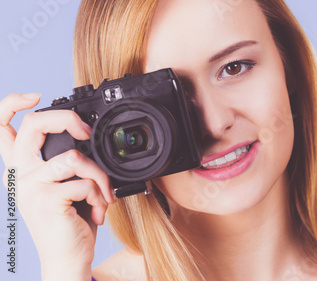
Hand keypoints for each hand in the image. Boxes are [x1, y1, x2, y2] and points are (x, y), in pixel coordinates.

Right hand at [0, 93, 115, 279]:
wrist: (67, 257)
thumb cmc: (69, 221)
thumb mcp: (62, 187)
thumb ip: (63, 163)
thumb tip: (84, 138)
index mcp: (21, 167)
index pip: (0, 127)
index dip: (11, 103)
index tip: (34, 96)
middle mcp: (19, 174)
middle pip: (34, 125)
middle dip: (67, 119)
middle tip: (85, 133)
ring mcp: (30, 186)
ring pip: (75, 157)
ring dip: (100, 176)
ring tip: (102, 194)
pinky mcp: (47, 200)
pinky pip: (85, 182)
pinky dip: (100, 195)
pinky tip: (97, 210)